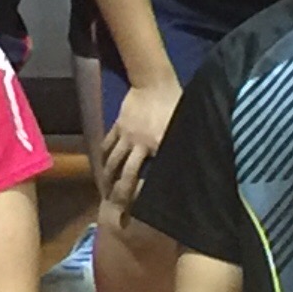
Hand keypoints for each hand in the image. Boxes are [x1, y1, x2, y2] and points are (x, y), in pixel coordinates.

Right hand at [104, 79, 181, 210]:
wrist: (155, 83)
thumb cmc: (175, 105)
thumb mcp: (183, 127)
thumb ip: (179, 148)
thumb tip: (191, 170)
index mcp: (158, 146)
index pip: (146, 175)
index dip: (140, 194)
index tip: (137, 208)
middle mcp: (139, 143)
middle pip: (125, 173)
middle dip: (119, 193)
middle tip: (116, 208)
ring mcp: (126, 134)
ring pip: (112, 160)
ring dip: (107, 177)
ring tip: (105, 190)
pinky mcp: (118, 125)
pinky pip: (107, 143)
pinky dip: (103, 154)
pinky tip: (101, 164)